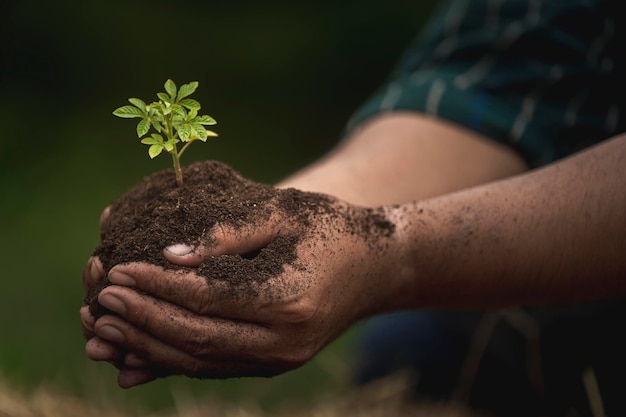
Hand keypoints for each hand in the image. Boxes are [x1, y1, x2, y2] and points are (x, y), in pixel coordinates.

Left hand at [82, 192, 397, 387]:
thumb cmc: (329, 228)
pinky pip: (214, 366)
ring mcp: (280, 359)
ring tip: (105, 327)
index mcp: (289, 299)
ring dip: (149, 345)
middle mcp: (284, 341)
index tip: (117, 270)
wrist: (375, 267)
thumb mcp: (283, 213)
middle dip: (142, 319)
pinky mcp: (274, 363)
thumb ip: (227, 234)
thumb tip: (168, 255)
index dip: (156, 286)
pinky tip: (139, 350)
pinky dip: (173, 359)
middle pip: (197, 338)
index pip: (206, 298)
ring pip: (200, 360)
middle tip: (99, 300)